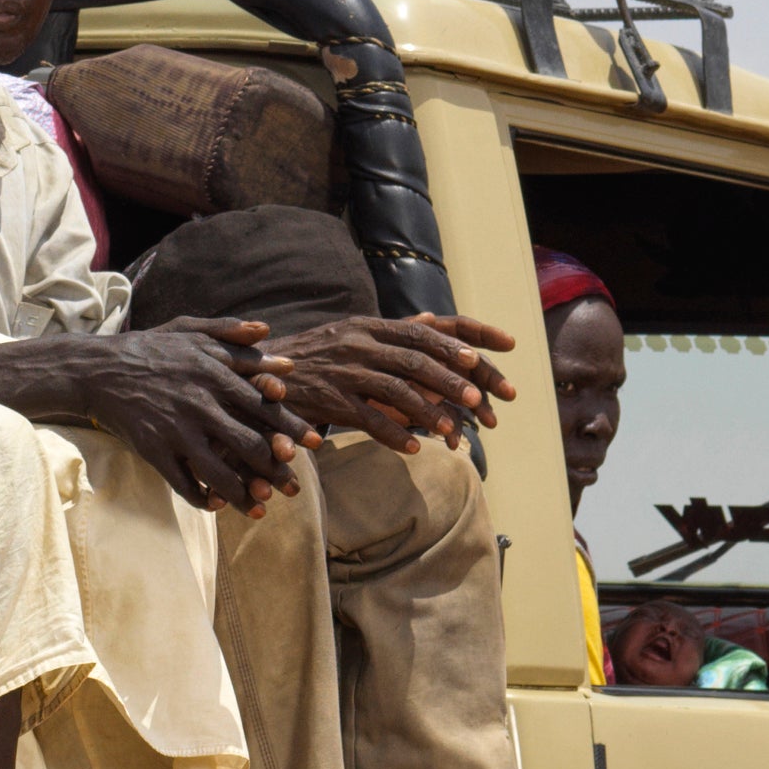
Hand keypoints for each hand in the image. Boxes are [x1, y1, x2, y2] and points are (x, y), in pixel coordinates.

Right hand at [68, 319, 311, 510]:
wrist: (96, 370)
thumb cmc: (148, 349)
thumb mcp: (189, 329)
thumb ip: (230, 332)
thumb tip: (269, 333)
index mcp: (213, 373)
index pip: (264, 405)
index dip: (293, 427)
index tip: (315, 444)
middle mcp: (199, 404)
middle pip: (249, 444)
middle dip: (276, 470)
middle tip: (293, 487)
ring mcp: (176, 430)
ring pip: (219, 472)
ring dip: (243, 494)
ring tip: (259, 508)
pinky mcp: (153, 451)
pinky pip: (183, 484)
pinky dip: (203, 499)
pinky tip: (215, 505)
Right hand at [257, 307, 516, 451]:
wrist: (261, 371)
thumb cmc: (315, 356)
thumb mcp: (353, 334)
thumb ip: (394, 332)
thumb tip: (435, 322)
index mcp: (373, 325)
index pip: (431, 327)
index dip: (472, 335)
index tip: (508, 344)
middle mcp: (361, 342)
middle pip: (420, 359)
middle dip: (456, 379)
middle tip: (482, 400)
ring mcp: (344, 370)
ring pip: (397, 388)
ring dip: (429, 410)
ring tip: (454, 430)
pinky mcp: (328, 398)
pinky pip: (367, 417)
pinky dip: (393, 433)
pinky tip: (415, 446)